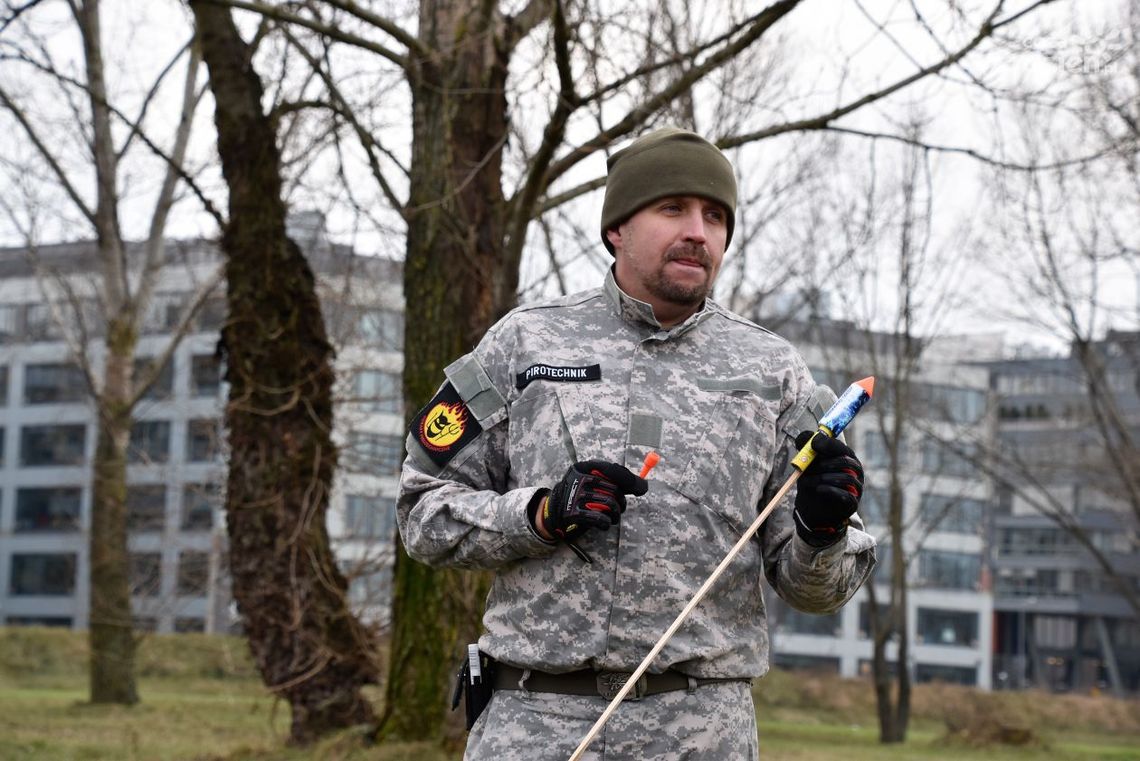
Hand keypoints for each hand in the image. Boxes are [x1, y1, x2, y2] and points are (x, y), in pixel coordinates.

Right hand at [531, 460, 648, 542]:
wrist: (553, 513)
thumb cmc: (581, 496)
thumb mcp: (593, 482)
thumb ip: (616, 480)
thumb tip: (642, 485)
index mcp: (583, 467)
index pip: (612, 470)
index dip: (630, 480)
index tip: (642, 489)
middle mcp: (579, 480)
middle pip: (614, 490)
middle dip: (621, 502)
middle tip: (619, 508)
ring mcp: (576, 496)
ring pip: (610, 505)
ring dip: (615, 514)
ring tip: (611, 516)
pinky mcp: (574, 514)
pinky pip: (601, 519)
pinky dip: (606, 523)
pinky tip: (602, 523)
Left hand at [793, 431, 863, 545]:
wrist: (812, 507)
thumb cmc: (812, 480)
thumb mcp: (807, 462)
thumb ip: (807, 446)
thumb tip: (813, 438)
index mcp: (846, 457)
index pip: (842, 448)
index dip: (829, 445)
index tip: (814, 445)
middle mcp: (855, 471)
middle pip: (846, 462)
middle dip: (826, 463)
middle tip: (812, 467)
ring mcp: (856, 487)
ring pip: (847, 478)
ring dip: (827, 478)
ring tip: (814, 481)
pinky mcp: (852, 503)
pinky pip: (847, 495)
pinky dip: (831, 491)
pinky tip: (819, 489)